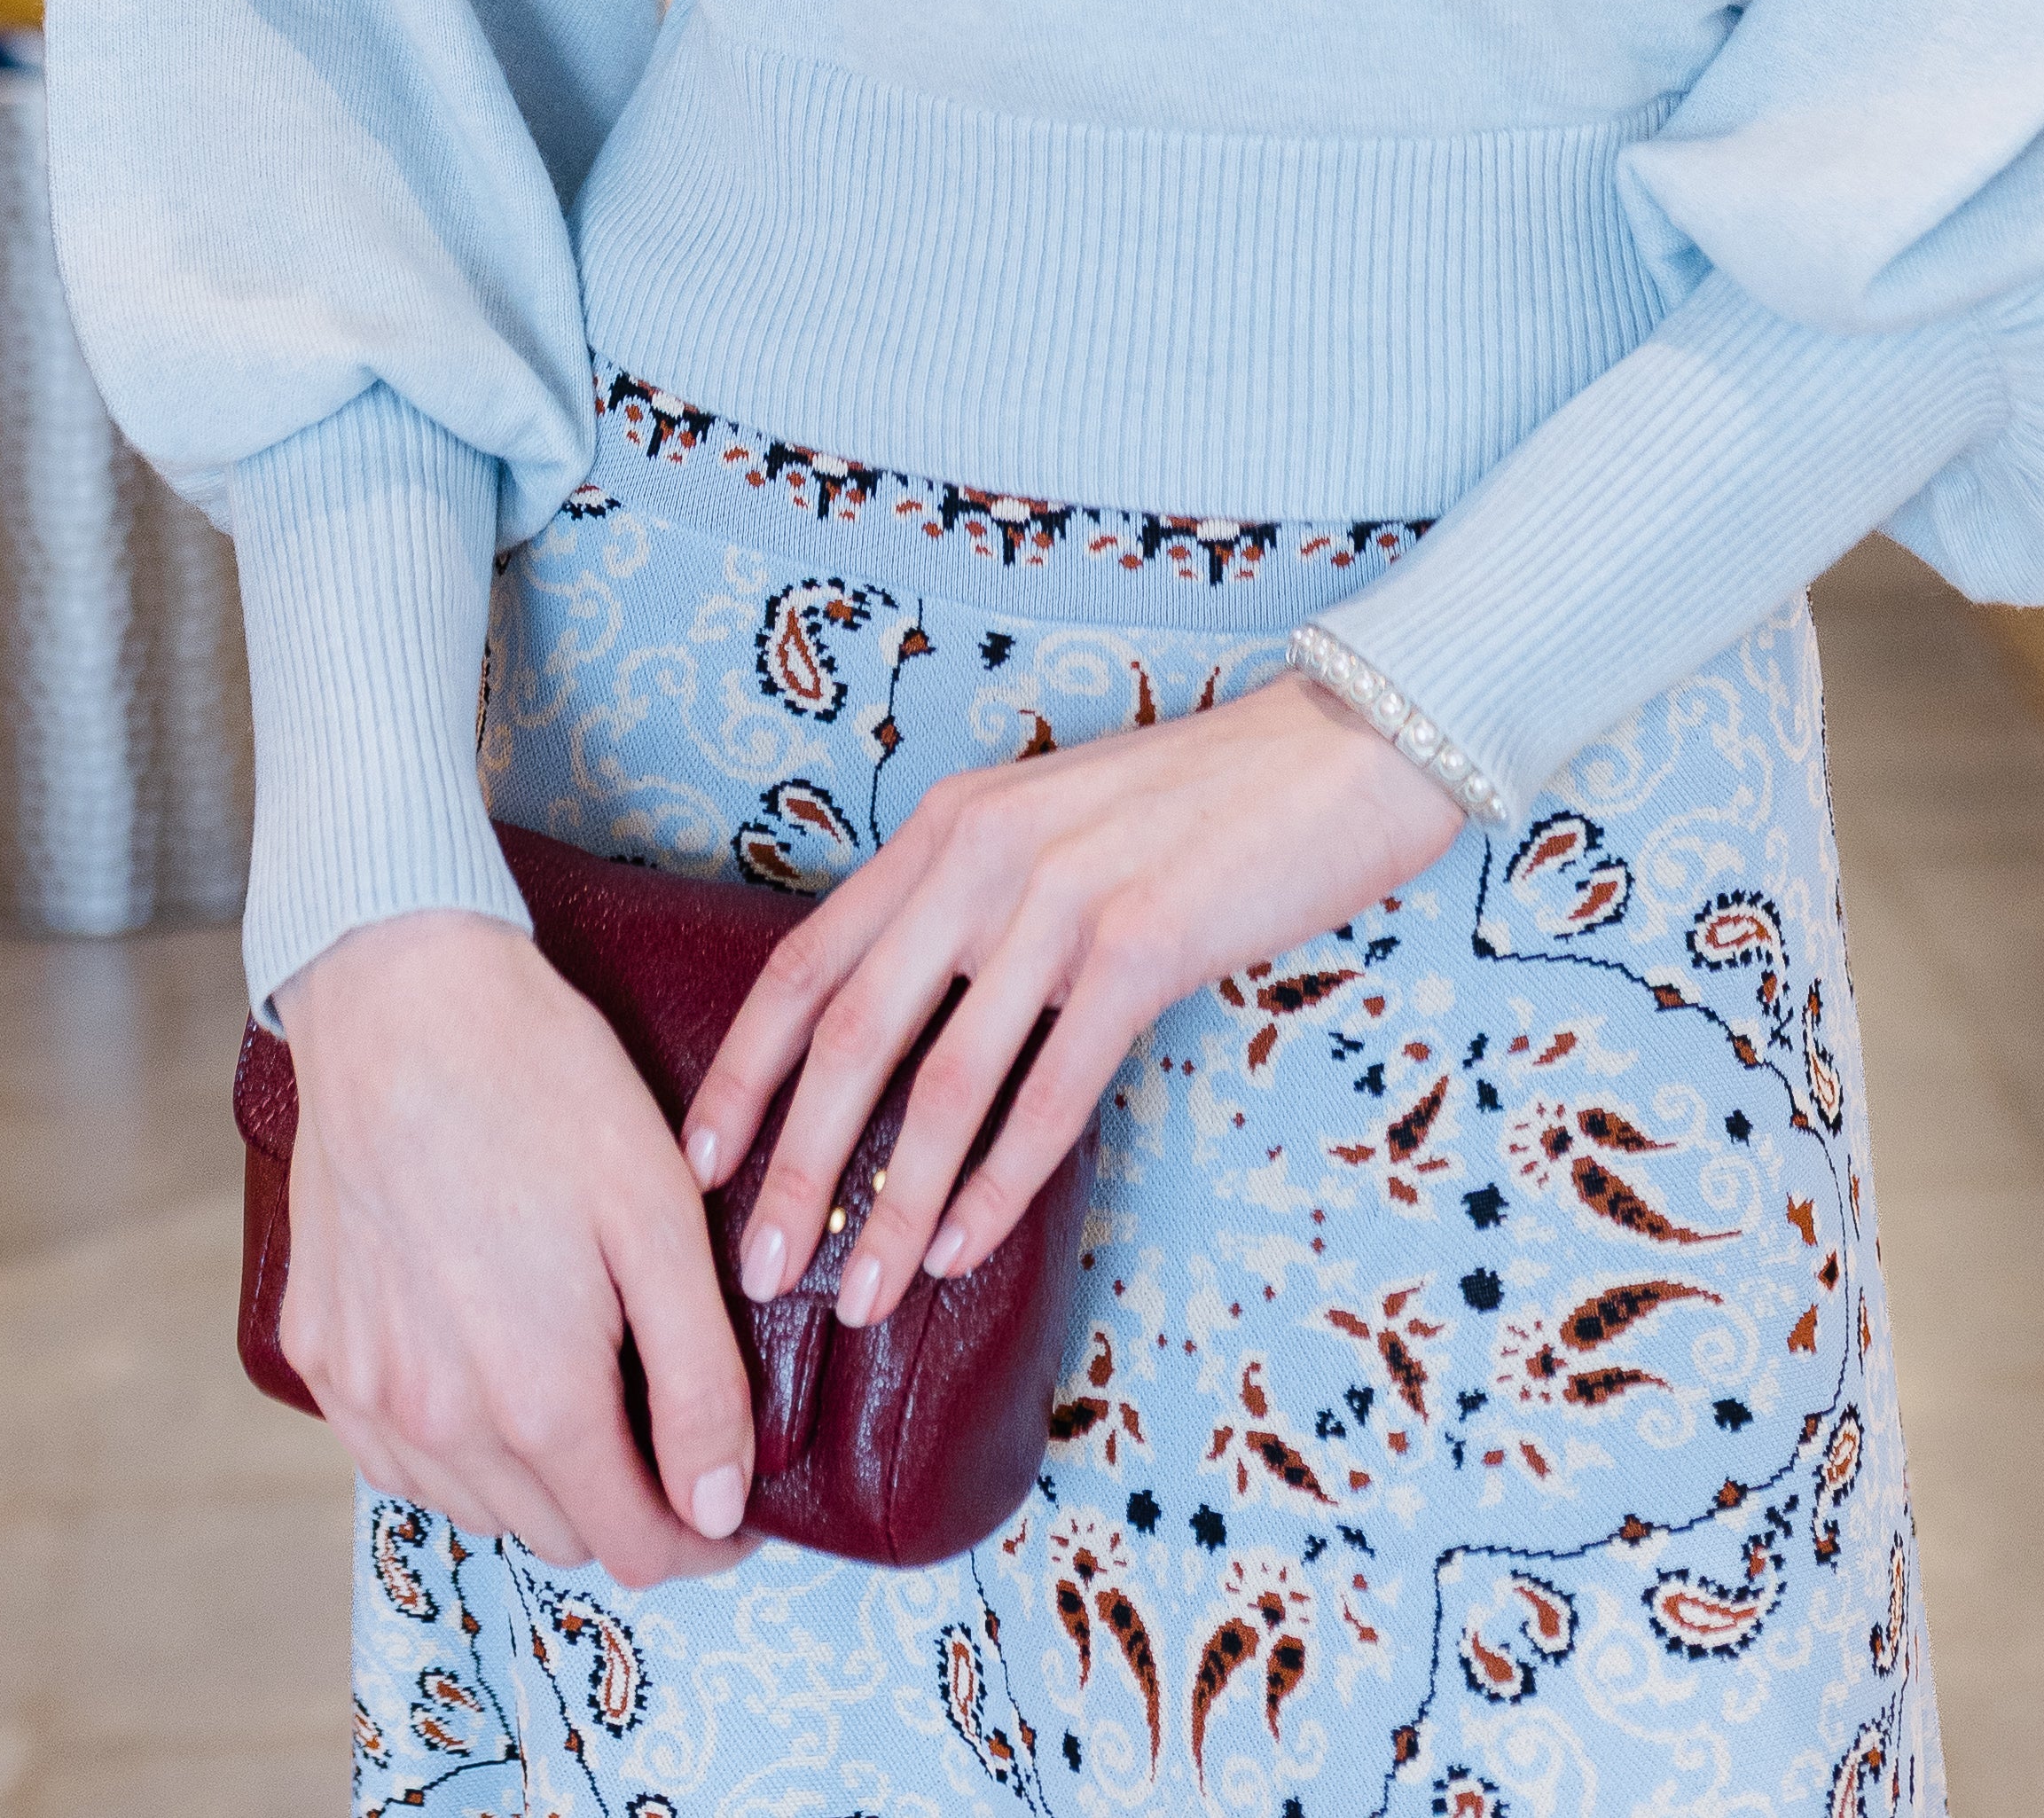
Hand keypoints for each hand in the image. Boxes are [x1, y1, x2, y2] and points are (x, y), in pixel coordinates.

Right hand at [276, 908, 754, 1577]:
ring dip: (539, 1485)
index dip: (701, 1537)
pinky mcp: (317, 1353)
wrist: (398, 1000)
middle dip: (626, 1507)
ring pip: (475, 1506)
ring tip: (585, 1399)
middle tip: (669, 1435)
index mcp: (538, 1397)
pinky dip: (453, 1450)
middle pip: (558, 1534)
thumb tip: (719, 1504)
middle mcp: (440, 1422)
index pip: (636, 1543)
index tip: (734, 1509)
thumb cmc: (543, 1085)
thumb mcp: (661, 1216)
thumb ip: (700, 1378)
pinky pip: (396, 1457)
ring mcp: (366, 1393)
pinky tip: (485, 1378)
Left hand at [682, 665, 1466, 1332]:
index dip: (744, 1068)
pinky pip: (1050, 1091)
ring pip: (942, 1081)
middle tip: (755, 1270)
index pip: (807, 960)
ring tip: (857, 1295)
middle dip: (793, 1165)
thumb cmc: (1201, 805)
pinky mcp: (1143, 948)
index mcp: (948, 825)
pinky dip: (999, 1184)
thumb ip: (973, 908)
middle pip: (852, 1034)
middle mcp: (984, 853)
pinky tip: (967, 1251)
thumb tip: (904, 1036)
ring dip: (891, 1204)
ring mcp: (1061, 899)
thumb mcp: (1054, 828)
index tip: (698, 1159)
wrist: (1344, 748)